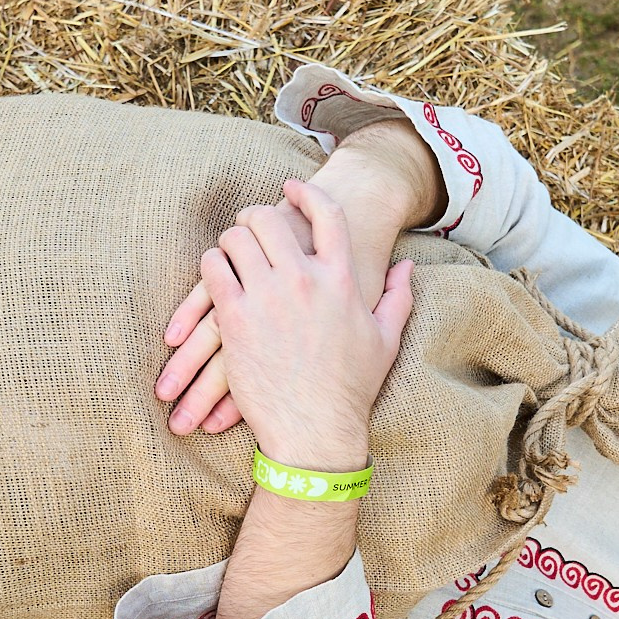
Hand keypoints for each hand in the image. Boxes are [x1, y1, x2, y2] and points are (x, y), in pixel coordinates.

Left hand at [193, 180, 412, 471]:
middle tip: (248, 225)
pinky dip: (211, 266)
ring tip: (229, 251)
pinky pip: (213, 270)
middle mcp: (305, 280)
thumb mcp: (385, 339)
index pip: (327, 214)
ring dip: (230, 240)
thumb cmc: (351, 389)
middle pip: (270, 219)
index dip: (306, 193)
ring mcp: (267, 297)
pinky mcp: (236, 319)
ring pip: (235, 239)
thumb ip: (398, 296)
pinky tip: (214, 276)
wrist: (316, 431)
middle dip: (255, 216)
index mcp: (343, 279)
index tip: (290, 188)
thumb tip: (407, 267)